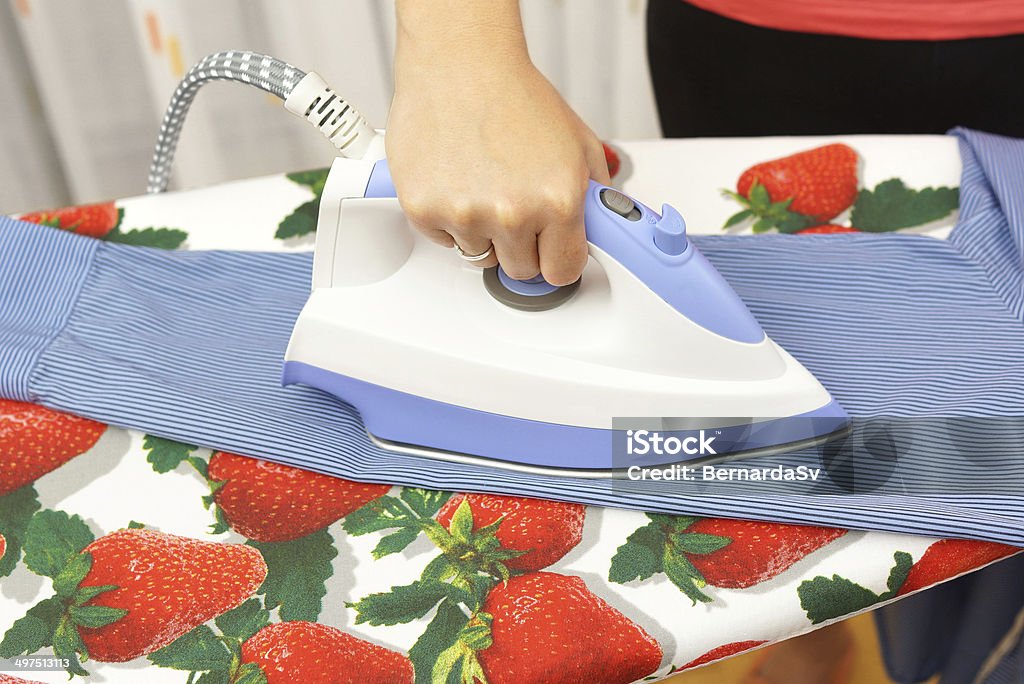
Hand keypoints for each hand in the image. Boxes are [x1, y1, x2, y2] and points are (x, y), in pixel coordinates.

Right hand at [387, 2, 609, 284]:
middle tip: (516, 206)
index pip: (563, 271)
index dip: (559, 259)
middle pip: (521, 270)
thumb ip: (595, 197)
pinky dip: (449, 219)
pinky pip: (443, 241)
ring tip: (485, 185)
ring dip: (484, 232)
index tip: (553, 250)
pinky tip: (458, 180)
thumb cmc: (515, 96)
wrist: (461, 64)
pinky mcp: (424, 209)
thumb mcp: (578, 144)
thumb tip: (601, 230)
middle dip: (522, 245)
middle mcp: (512, 213)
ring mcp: (465, 214)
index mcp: (557, 200)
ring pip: (480, 256)